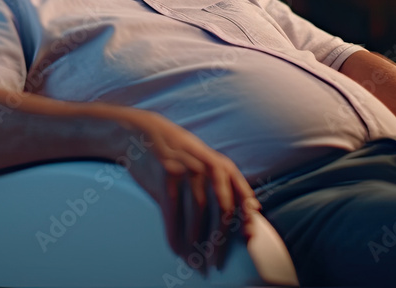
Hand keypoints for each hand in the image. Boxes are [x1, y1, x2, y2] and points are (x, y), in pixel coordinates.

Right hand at [116, 108, 261, 274]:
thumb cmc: (179, 153)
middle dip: (219, 242)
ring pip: (196, 217)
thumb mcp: (207, 160)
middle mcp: (207, 167)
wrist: (142, 134)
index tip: (245, 241)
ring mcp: (185, 172)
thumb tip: (253, 209)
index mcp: (221, 165)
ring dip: (196, 244)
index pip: (239, 198)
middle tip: (216, 262)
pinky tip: (177, 251)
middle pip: (220, 212)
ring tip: (195, 261)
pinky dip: (175, 237)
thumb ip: (228, 182)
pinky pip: (172, 216)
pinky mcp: (165, 178)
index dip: (244, 222)